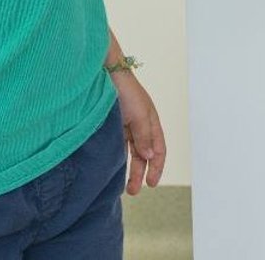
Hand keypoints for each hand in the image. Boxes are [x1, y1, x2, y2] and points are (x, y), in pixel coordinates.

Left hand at [113, 71, 165, 194]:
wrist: (105, 72)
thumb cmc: (125, 90)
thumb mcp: (138, 114)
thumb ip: (144, 136)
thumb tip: (150, 156)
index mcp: (151, 120)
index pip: (159, 149)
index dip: (157, 167)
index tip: (151, 183)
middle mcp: (140, 124)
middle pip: (145, 153)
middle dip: (142, 172)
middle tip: (134, 191)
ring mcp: (126, 124)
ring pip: (132, 151)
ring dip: (130, 168)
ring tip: (125, 186)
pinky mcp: (113, 123)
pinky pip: (119, 144)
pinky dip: (119, 157)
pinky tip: (115, 167)